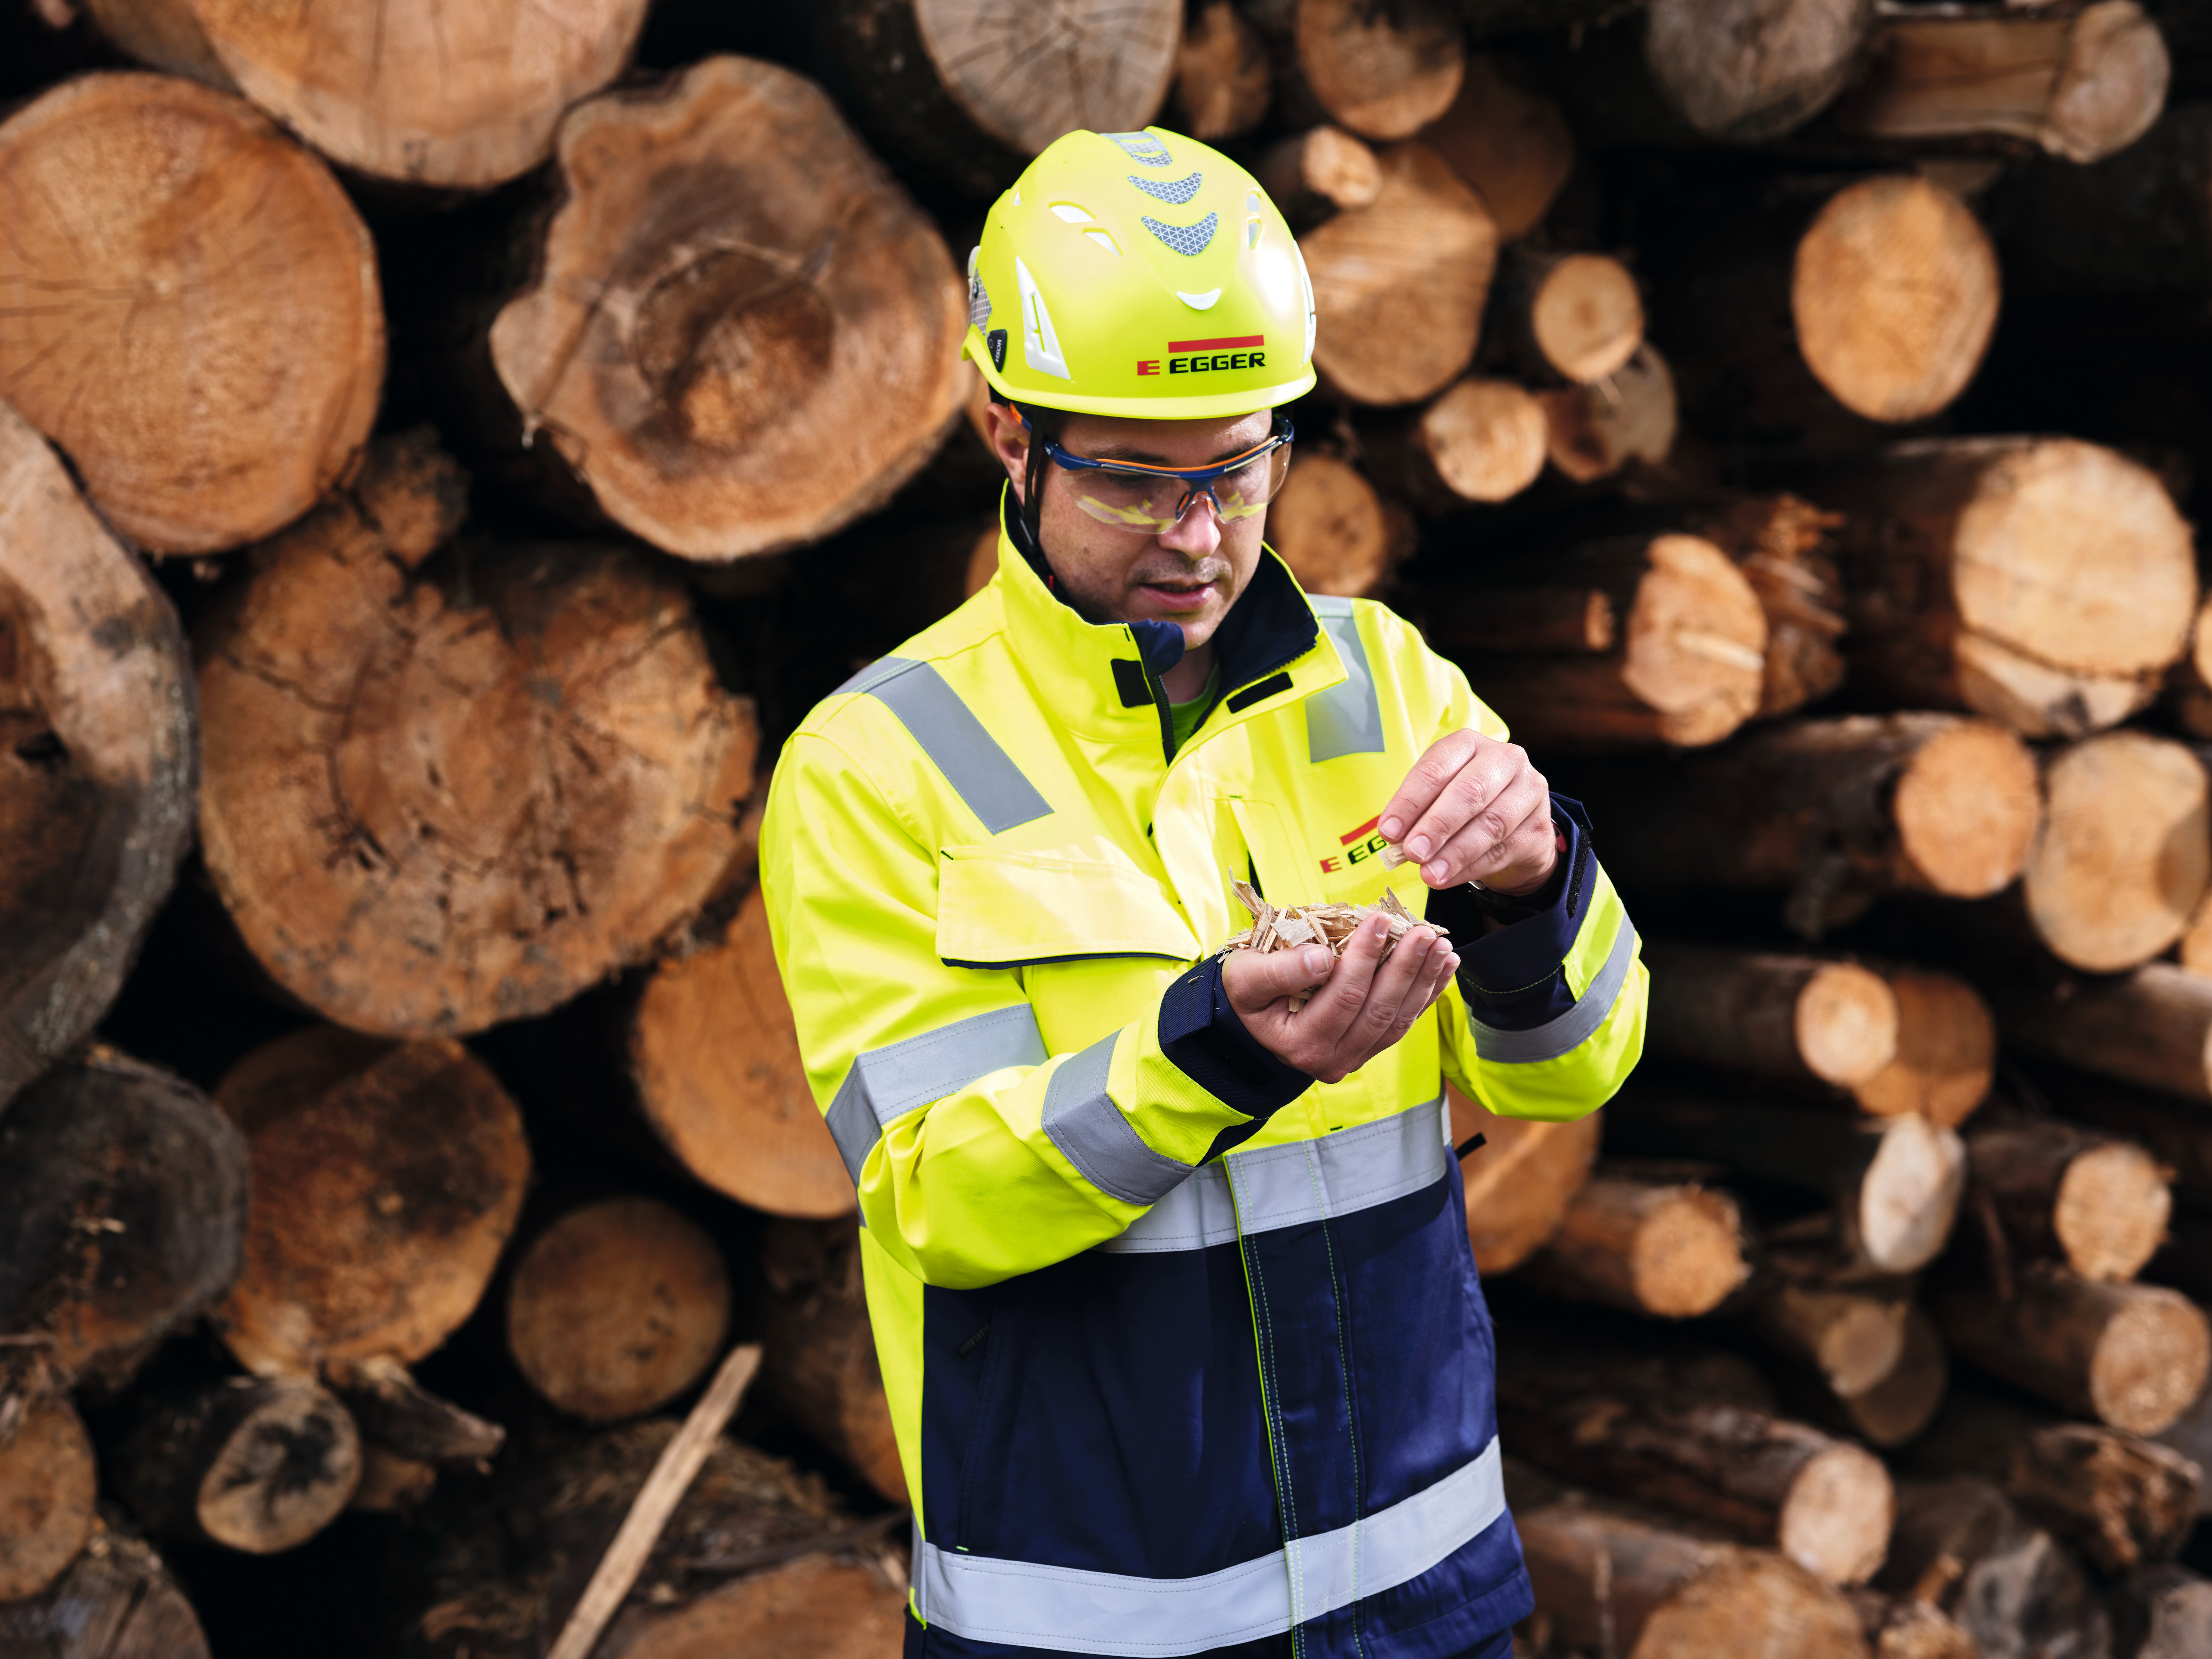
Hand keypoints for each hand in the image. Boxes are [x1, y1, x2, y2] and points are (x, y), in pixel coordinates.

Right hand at [1221, 915, 1459, 1084]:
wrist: (1250, 1017)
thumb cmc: (1247, 991)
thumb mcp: (1245, 977)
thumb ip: (1280, 970)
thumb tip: (1322, 958)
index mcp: (1300, 1043)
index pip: (1343, 997)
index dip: (1365, 957)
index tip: (1380, 919)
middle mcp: (1331, 1060)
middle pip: (1378, 1010)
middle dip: (1406, 968)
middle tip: (1425, 932)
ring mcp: (1353, 1058)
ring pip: (1398, 1020)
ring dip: (1423, 981)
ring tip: (1442, 947)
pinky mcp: (1368, 1049)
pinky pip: (1403, 1023)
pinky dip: (1426, 994)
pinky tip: (1443, 968)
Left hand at [1378, 730, 1556, 895]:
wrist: (1514, 828)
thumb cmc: (1465, 807)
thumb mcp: (1437, 798)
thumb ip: (1418, 813)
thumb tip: (1396, 839)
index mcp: (1470, 744)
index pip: (1437, 768)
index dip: (1410, 801)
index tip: (1389, 831)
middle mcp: (1505, 759)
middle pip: (1470, 792)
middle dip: (1437, 825)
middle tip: (1412, 852)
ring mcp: (1529, 791)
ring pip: (1490, 824)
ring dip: (1454, 853)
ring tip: (1428, 874)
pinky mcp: (1540, 827)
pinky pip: (1503, 850)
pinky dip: (1471, 868)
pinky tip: (1448, 878)